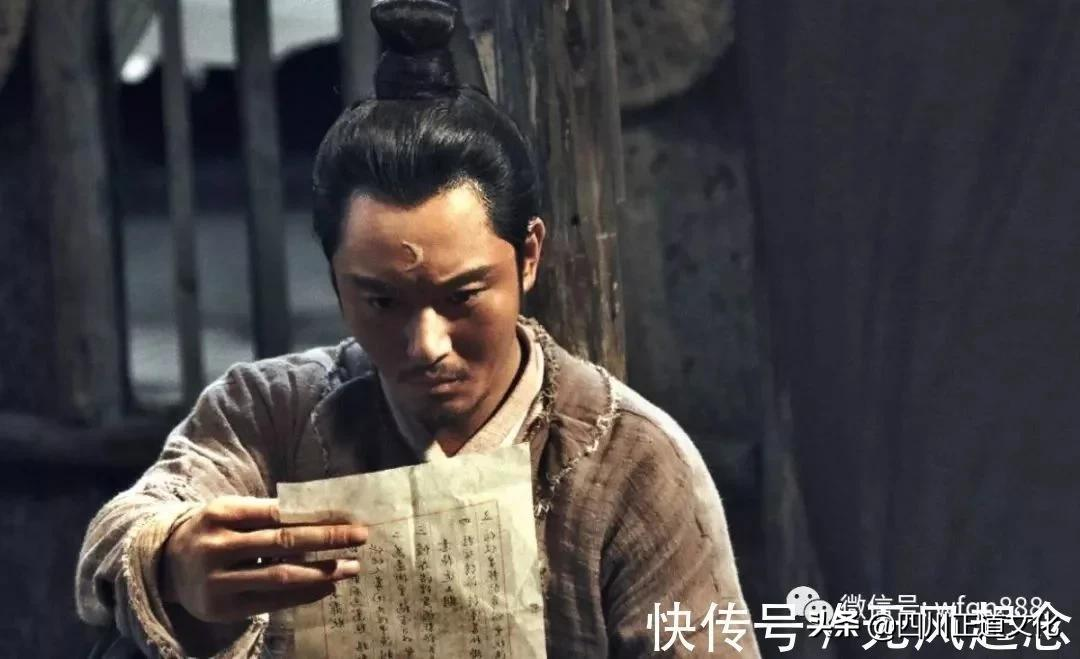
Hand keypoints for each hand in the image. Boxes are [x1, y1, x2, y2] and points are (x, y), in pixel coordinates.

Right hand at [160, 495, 366, 622]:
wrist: (164, 565)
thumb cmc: (212, 532)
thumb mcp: (231, 513)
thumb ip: (268, 513)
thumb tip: (324, 516)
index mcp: (221, 512)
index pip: (278, 511)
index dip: (315, 513)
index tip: (348, 514)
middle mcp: (217, 545)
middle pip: (282, 541)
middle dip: (327, 538)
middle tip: (361, 536)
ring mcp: (217, 580)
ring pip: (280, 575)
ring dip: (322, 572)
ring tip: (351, 567)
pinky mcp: (222, 608)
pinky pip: (271, 602)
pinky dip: (303, 595)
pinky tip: (327, 587)